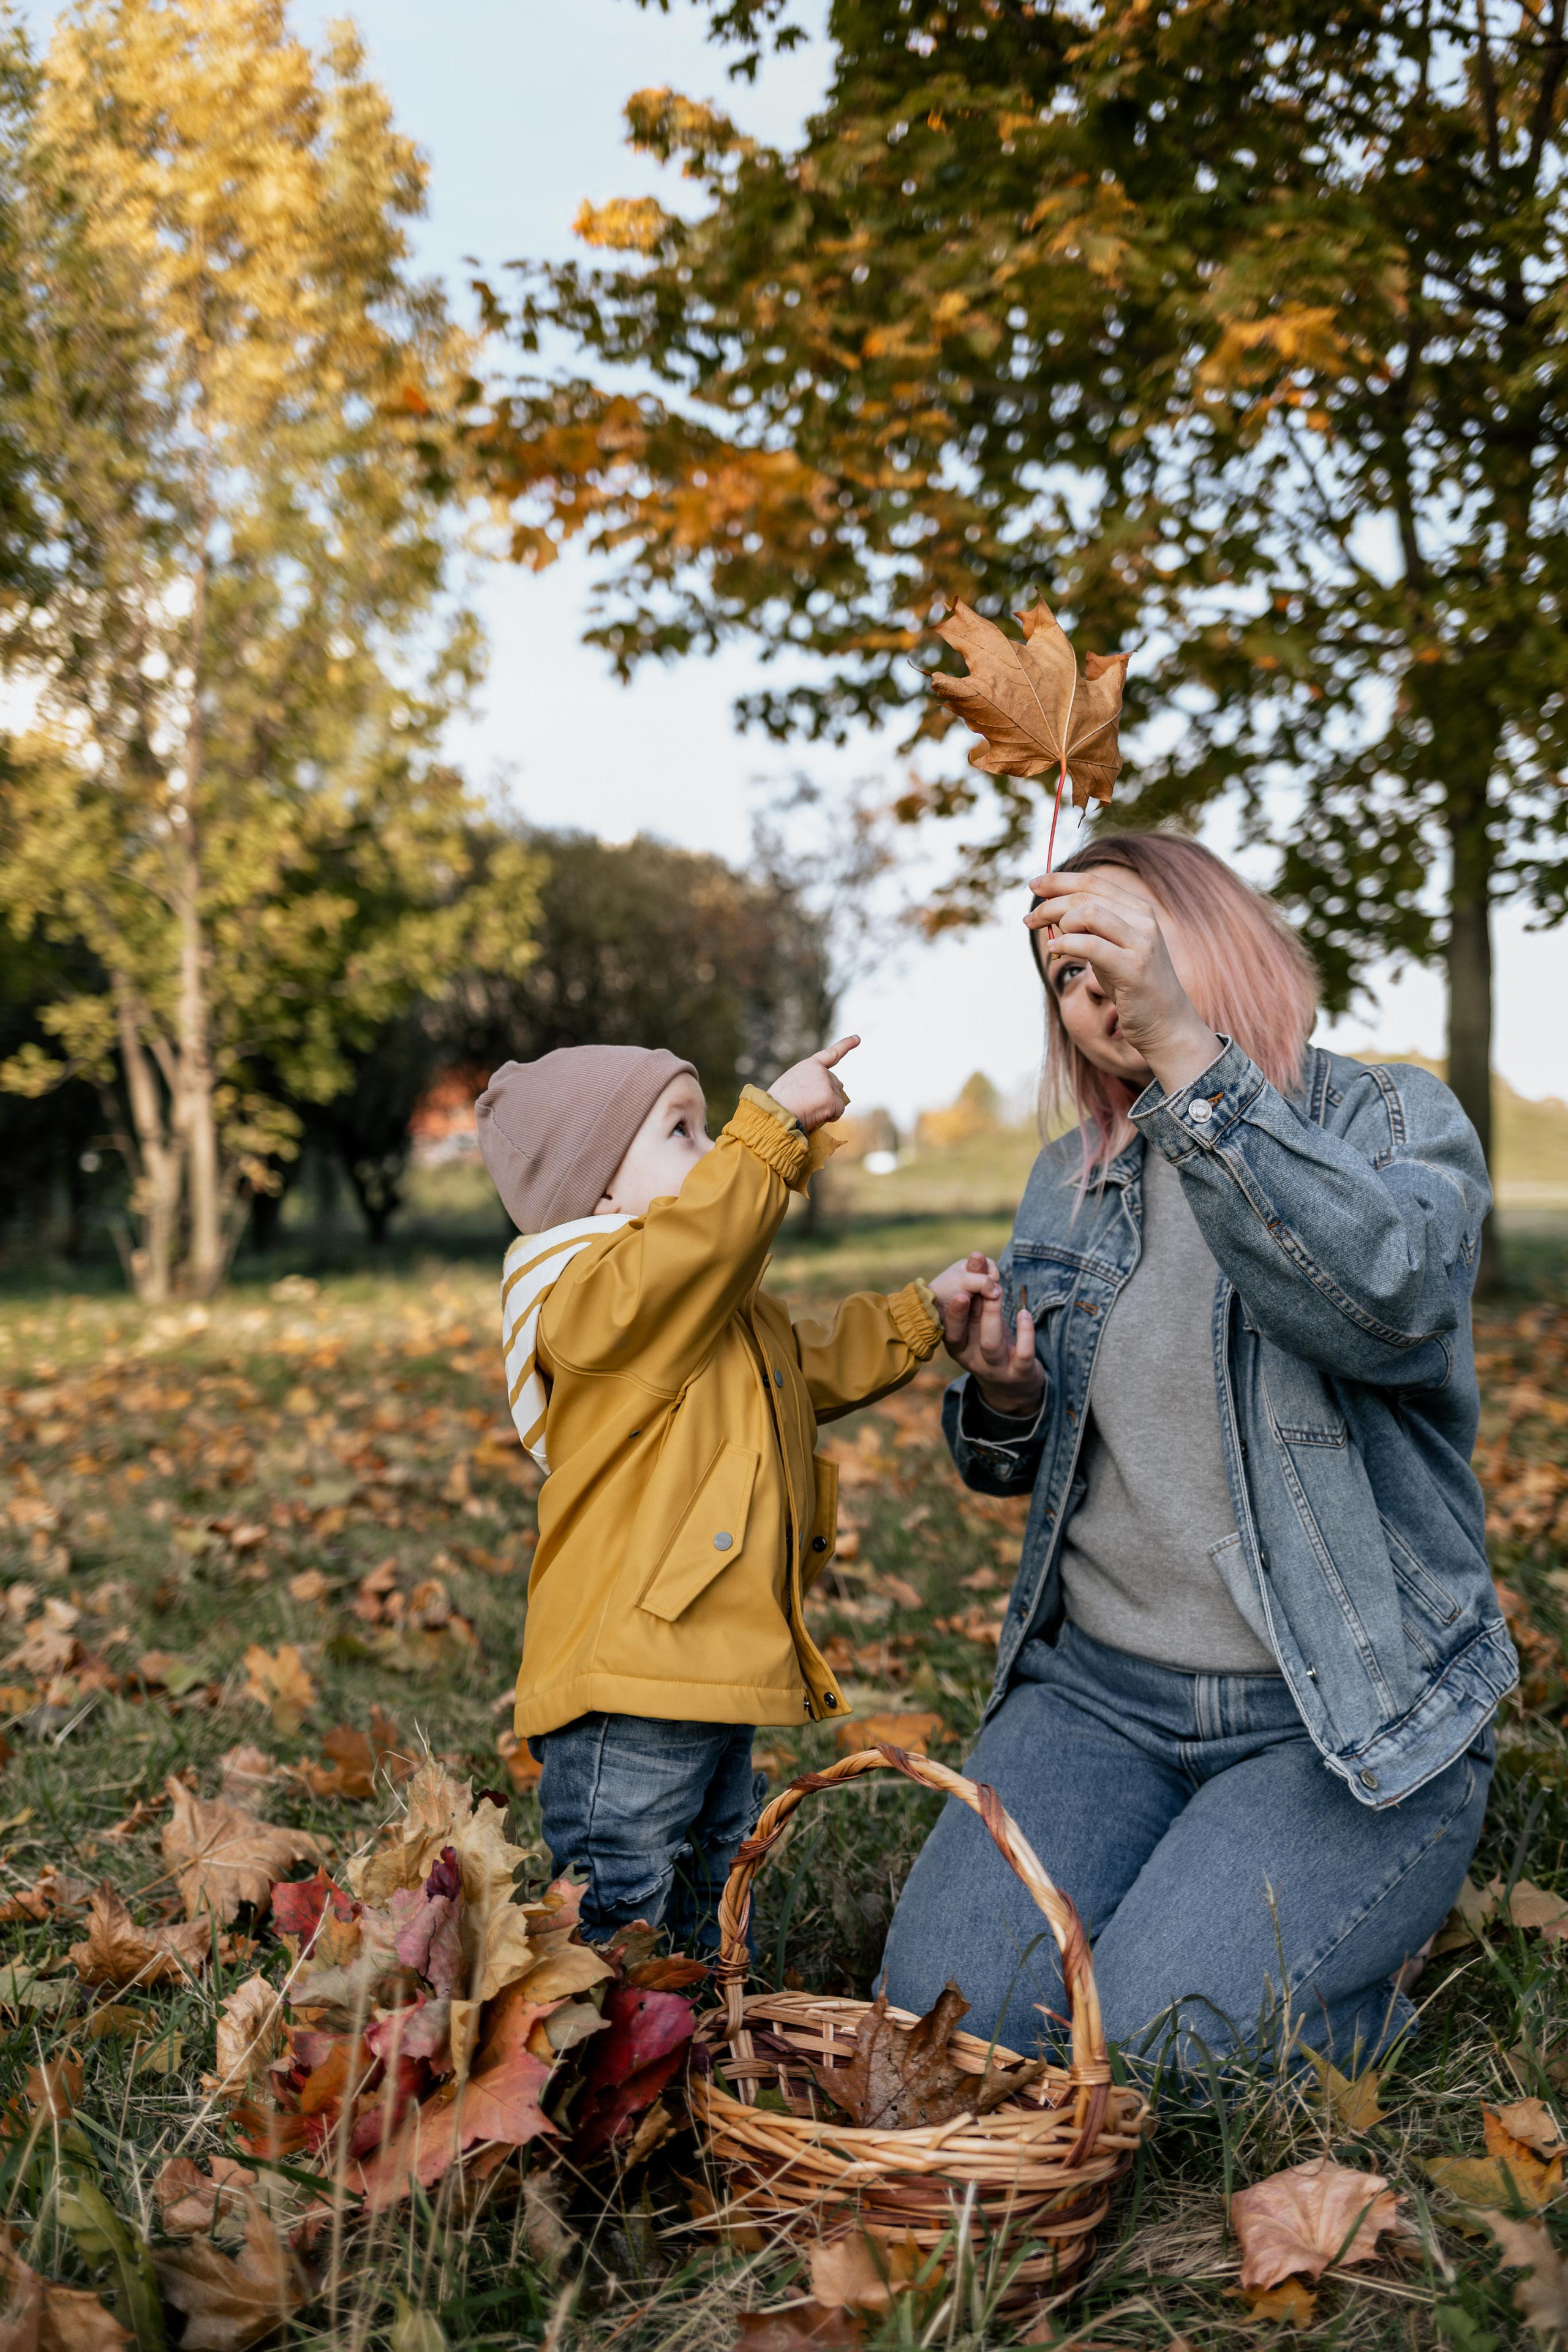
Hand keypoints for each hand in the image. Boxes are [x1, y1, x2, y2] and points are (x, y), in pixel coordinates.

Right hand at [768, 1035, 857, 1132]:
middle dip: (826, 1097)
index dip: (846, 1045)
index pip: (831, 1054)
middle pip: (835, 1086)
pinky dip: (829, 1117)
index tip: (857, 1038)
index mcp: (808, 1066)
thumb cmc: (777, 1104)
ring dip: (826, 1107)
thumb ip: (807, 1084)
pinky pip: (838, 1111)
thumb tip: (819, 1098)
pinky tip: (814, 1116)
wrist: (774, 1113)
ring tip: (807, 1110)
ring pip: (837, 1099)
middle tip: (806, 1105)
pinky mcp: (831, 1098)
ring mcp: (827, 1083)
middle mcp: (821, 1071)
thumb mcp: (790, 1085)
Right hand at [931, 1252, 1042, 1416]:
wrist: (1014, 1387)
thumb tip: (977, 1257)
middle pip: (961, 1338)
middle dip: (962, 1312)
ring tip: (996, 1292)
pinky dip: (1025, 1333)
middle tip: (968, 1287)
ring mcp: (996, 1369)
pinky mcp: (1020, 1372)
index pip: (947, 1331)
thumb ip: (978, 1296)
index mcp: (958, 1347)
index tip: (953, 1290)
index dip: (949, 1312)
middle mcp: (971, 1360)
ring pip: (990, 1345)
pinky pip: (1023, 1355)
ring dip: (992, 1315)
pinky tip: (1024, 1312)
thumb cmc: (993, 1344)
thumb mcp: (981, 1324)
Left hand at [1024, 869, 1221, 1095]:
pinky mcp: (1134, 968)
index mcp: (1139, 910)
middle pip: (1087, 895)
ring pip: (1089, 913)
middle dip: (1050, 903)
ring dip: (1059, 922)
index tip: (1033, 886)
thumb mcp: (1110, 950)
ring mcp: (1141, 943)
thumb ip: (1089, 930)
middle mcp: (1143, 920)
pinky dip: (1066, 945)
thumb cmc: (1133, 987)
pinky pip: (1090, 946)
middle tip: (1028, 919)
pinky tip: (1054, 951)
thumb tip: (1051, 912)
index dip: (1059, 881)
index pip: (1094, 882)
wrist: (1167, 1024)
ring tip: (1050, 941)